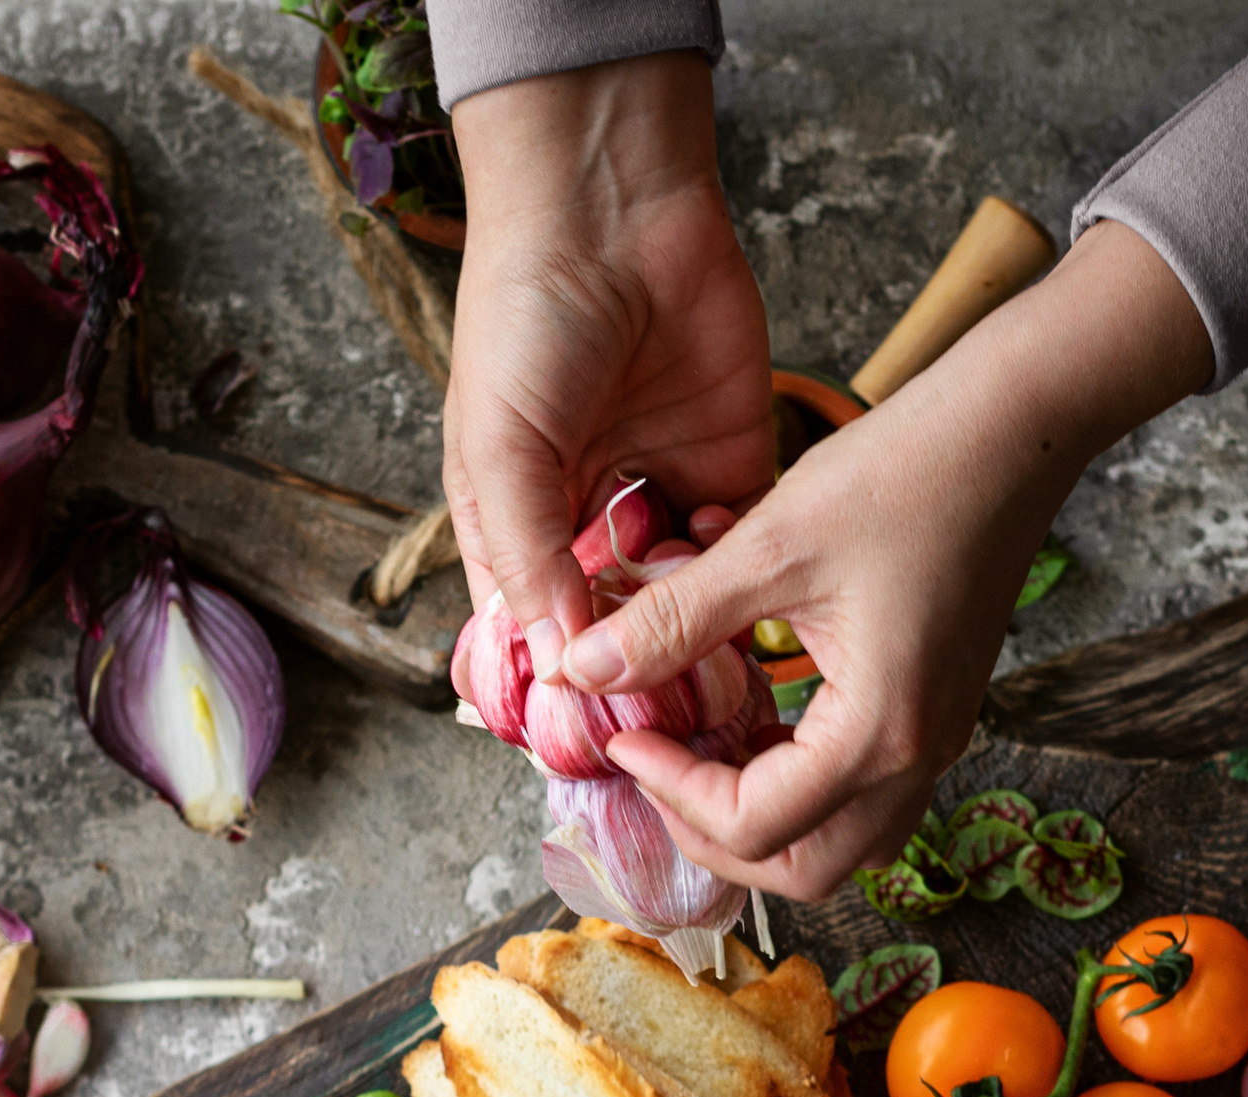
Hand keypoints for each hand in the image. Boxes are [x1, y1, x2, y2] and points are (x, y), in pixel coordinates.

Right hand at [444, 55, 771, 678]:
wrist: (613, 208)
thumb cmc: (526, 317)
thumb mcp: (502, 448)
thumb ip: (530, 556)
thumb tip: (558, 663)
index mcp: (518, 526)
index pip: (537, 634)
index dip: (560, 687)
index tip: (587, 736)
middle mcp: (590, 524)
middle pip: (618, 632)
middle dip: (640, 674)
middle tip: (664, 718)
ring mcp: (663, 498)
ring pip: (687, 603)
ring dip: (697, 636)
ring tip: (704, 664)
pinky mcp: (732, 469)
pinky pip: (745, 551)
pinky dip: (744, 578)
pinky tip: (740, 592)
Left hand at [561, 220, 1212, 900]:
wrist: (1012, 428)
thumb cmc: (904, 472)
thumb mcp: (768, 545)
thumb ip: (671, 622)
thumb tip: (582, 670)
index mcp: (877, 732)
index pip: (755, 824)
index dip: (671, 792)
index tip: (623, 736)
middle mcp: (916, 758)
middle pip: (805, 872)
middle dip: (715, 839)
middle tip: (657, 774)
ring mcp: (935, 742)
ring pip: (842, 847)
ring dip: (765, 825)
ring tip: (703, 757)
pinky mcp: (937, 715)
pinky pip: (865, 796)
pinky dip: (801, 787)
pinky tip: (756, 723)